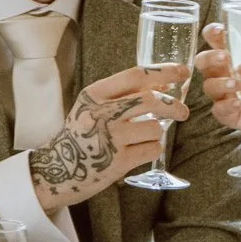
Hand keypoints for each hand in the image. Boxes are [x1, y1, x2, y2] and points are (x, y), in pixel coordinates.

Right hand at [26, 66, 188, 208]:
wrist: (57, 169)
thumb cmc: (82, 133)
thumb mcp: (94, 106)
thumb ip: (124, 93)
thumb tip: (164, 85)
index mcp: (95, 94)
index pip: (136, 75)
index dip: (164, 72)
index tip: (183, 72)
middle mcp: (101, 114)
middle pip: (150, 101)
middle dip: (173, 106)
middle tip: (183, 111)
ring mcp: (109, 138)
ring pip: (154, 128)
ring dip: (157, 132)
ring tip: (142, 137)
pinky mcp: (117, 162)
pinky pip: (151, 149)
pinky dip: (152, 148)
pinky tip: (138, 150)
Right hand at [195, 24, 240, 152]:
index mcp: (238, 58)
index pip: (218, 42)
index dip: (213, 34)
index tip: (219, 30)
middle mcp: (227, 74)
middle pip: (204, 63)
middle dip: (209, 58)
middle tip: (224, 57)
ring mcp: (227, 95)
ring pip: (209, 86)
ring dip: (219, 83)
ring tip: (235, 83)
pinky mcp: (231, 114)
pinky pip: (219, 110)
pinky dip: (225, 106)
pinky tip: (237, 103)